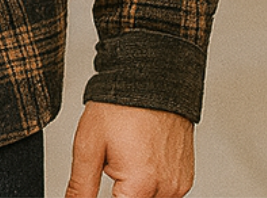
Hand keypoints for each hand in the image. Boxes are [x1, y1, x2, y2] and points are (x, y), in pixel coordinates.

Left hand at [65, 101, 194, 197]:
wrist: (150, 81)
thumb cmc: (120, 106)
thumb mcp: (88, 145)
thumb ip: (81, 186)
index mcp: (141, 185)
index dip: (107, 194)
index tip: (106, 174)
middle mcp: (166, 189)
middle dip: (120, 191)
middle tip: (114, 159)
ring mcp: (179, 184)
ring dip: (135, 188)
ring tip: (127, 153)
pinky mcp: (185, 177)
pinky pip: (164, 190)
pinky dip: (150, 180)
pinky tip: (141, 155)